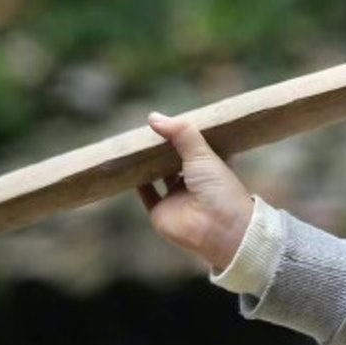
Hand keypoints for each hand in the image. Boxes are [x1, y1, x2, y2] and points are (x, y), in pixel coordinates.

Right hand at [138, 111, 253, 273]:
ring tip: (133, 143)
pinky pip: (146, 193)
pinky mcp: (161, 210)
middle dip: (162, 147)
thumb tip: (153, 116)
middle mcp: (193, 181)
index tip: (170, 120)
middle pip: (174, 160)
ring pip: (158, 175)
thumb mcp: (202, 153)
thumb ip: (180, 132)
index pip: (196, 146)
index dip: (184, 135)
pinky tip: (126, 165)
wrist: (217, 228)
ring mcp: (177, 196)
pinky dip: (136, 181)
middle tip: (147, 128)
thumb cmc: (219, 188)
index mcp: (210, 166)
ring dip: (147, 162)